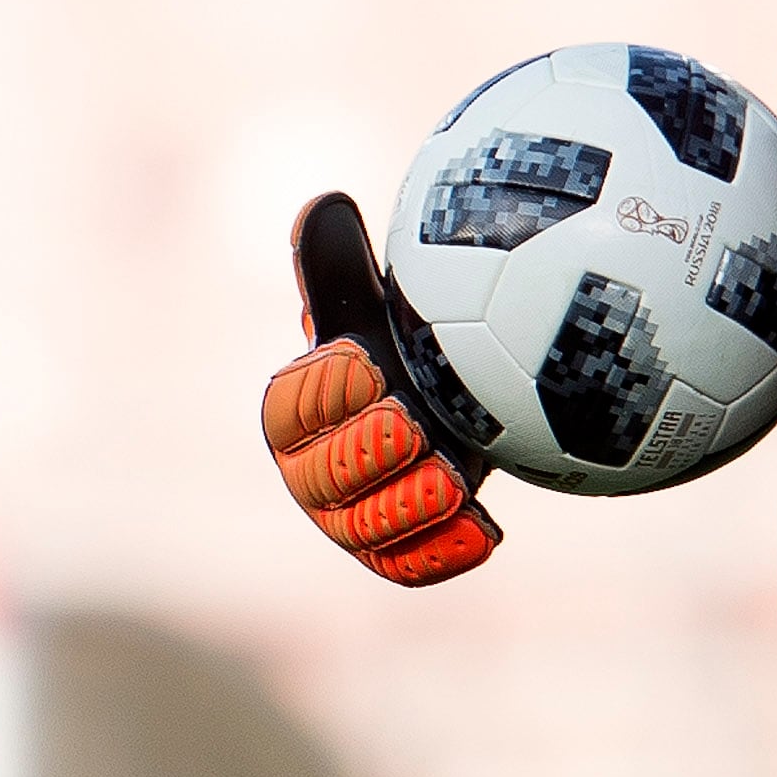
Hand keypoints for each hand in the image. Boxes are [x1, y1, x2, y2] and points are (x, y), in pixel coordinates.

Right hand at [260, 193, 500, 585]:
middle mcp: (313, 472)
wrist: (468, 400)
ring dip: (406, 508)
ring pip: (366, 532)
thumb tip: (324, 208)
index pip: (290, 410)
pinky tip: (486, 530)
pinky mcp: (402, 551)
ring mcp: (356, 520)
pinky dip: (445, 554)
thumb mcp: (383, 300)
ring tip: (452, 479)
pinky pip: (411, 568)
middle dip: (364, 454)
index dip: (323, 390)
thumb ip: (346, 263)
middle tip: (412, 424)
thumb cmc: (411, 340)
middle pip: (322, 481)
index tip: (368, 360)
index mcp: (295, 410)